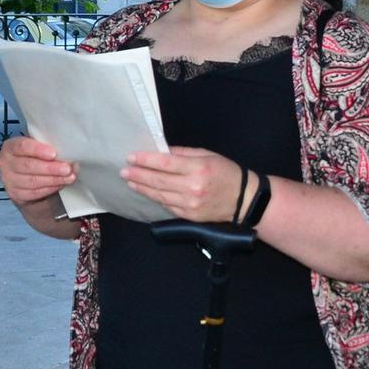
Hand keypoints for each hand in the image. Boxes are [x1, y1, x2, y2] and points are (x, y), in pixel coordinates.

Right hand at [0, 135, 76, 207]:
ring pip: (32, 181)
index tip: (53, 154)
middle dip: (50, 168)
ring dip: (53, 180)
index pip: (22, 146)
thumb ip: (49, 149)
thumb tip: (70, 157)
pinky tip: (60, 184)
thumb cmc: (35, 159)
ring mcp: (9, 180)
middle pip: (28, 165)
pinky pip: (34, 192)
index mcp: (11, 147)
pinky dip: (50, 188)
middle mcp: (6, 163)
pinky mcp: (16, 194)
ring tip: (68, 177)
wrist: (28, 180)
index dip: (38, 150)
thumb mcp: (39, 149)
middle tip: (67, 168)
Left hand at [121, 146, 243, 222]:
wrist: (244, 200)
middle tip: (124, 170)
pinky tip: (147, 191)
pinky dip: (156, 198)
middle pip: (158, 180)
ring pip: (159, 195)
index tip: (131, 157)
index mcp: (198, 168)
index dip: (146, 160)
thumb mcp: (208, 155)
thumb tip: (162, 152)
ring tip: (130, 181)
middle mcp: (192, 187)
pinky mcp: (190, 216)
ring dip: (143, 187)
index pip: (165, 164)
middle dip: (138, 174)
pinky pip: (167, 206)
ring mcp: (190, 204)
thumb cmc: (227, 173)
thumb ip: (184, 154)